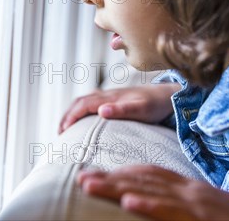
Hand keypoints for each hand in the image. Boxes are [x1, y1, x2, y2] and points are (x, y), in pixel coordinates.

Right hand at [58, 83, 179, 133]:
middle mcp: (108, 95)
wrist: (169, 95)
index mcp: (110, 97)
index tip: (62, 132)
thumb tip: (100, 111)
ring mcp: (111, 96)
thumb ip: (122, 110)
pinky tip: (84, 120)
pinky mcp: (116, 99)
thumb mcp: (141, 109)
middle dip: (67, 115)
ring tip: (66, 128)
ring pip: (85, 101)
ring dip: (73, 112)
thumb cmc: (156, 104)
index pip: (83, 105)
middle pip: (80, 101)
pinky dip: (82, 111)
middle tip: (59, 133)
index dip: (70, 117)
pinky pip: (92, 103)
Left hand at [77, 165, 228, 220]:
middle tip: (81, 176)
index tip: (99, 173)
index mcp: (193, 189)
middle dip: (111, 177)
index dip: (123, 172)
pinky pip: (172, 212)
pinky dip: (149, 205)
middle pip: (145, 178)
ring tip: (88, 184)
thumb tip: (158, 206)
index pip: (153, 173)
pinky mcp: (203, 220)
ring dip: (117, 186)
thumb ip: (187, 207)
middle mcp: (193, 192)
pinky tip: (128, 202)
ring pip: (151, 191)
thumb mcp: (212, 213)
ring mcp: (199, 205)